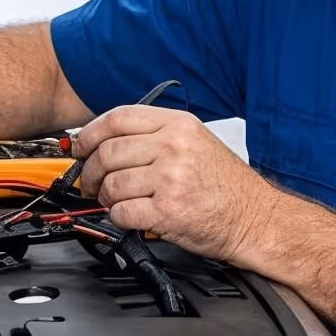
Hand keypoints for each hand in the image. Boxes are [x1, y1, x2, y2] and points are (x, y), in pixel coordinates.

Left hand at [74, 105, 286, 264]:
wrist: (255, 218)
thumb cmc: (228, 186)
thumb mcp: (196, 143)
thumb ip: (156, 137)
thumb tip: (107, 143)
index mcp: (178, 125)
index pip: (119, 118)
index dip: (90, 133)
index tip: (80, 147)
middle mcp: (174, 146)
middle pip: (108, 152)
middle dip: (90, 172)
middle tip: (91, 183)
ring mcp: (170, 178)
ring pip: (112, 184)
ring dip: (106, 198)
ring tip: (117, 202)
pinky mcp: (167, 210)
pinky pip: (122, 212)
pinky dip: (119, 217)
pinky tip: (132, 216)